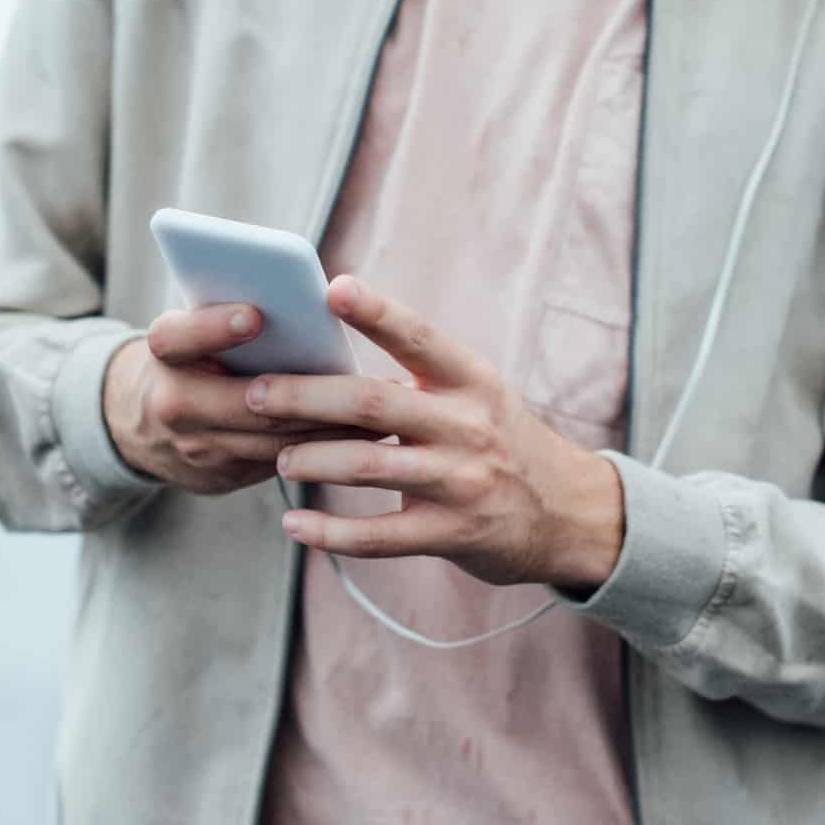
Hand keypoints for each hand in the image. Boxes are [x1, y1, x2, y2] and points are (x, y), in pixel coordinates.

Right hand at [102, 302, 382, 495]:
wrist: (142, 426)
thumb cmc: (192, 355)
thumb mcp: (195, 330)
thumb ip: (230, 316)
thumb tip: (303, 299)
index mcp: (164, 353)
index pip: (178, 337)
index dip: (214, 328)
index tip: (256, 315)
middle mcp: (173, 403)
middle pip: (245, 400)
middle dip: (306, 393)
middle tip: (359, 379)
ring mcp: (197, 447)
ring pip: (271, 439)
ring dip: (330, 425)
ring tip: (381, 406)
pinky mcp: (222, 476)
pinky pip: (280, 463)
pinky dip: (323, 448)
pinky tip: (365, 436)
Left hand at [247, 275, 624, 591]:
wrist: (569, 514)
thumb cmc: (503, 442)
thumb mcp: (478, 395)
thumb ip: (419, 377)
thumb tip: (331, 354)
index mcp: (470, 380)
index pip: (418, 337)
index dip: (375, 312)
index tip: (332, 288)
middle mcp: (467, 425)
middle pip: (372, 403)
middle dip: (305, 396)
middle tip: (255, 393)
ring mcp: (460, 482)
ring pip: (368, 466)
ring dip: (312, 459)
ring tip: (278, 456)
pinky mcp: (451, 534)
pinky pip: (378, 536)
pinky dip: (329, 531)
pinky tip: (294, 524)